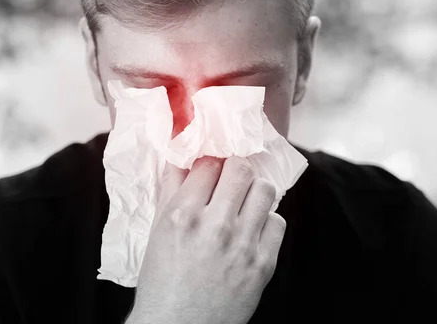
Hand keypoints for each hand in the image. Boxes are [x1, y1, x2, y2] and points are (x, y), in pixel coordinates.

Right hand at [128, 156, 285, 323]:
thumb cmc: (162, 281)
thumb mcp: (158, 230)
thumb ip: (171, 189)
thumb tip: (181, 155)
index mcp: (183, 215)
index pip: (208, 163)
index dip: (210, 162)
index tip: (212, 168)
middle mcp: (215, 226)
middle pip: (241, 169)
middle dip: (235, 170)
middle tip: (230, 181)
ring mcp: (242, 245)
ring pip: (265, 190)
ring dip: (254, 192)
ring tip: (243, 204)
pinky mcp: (263, 264)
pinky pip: (278, 222)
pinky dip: (266, 222)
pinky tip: (251, 231)